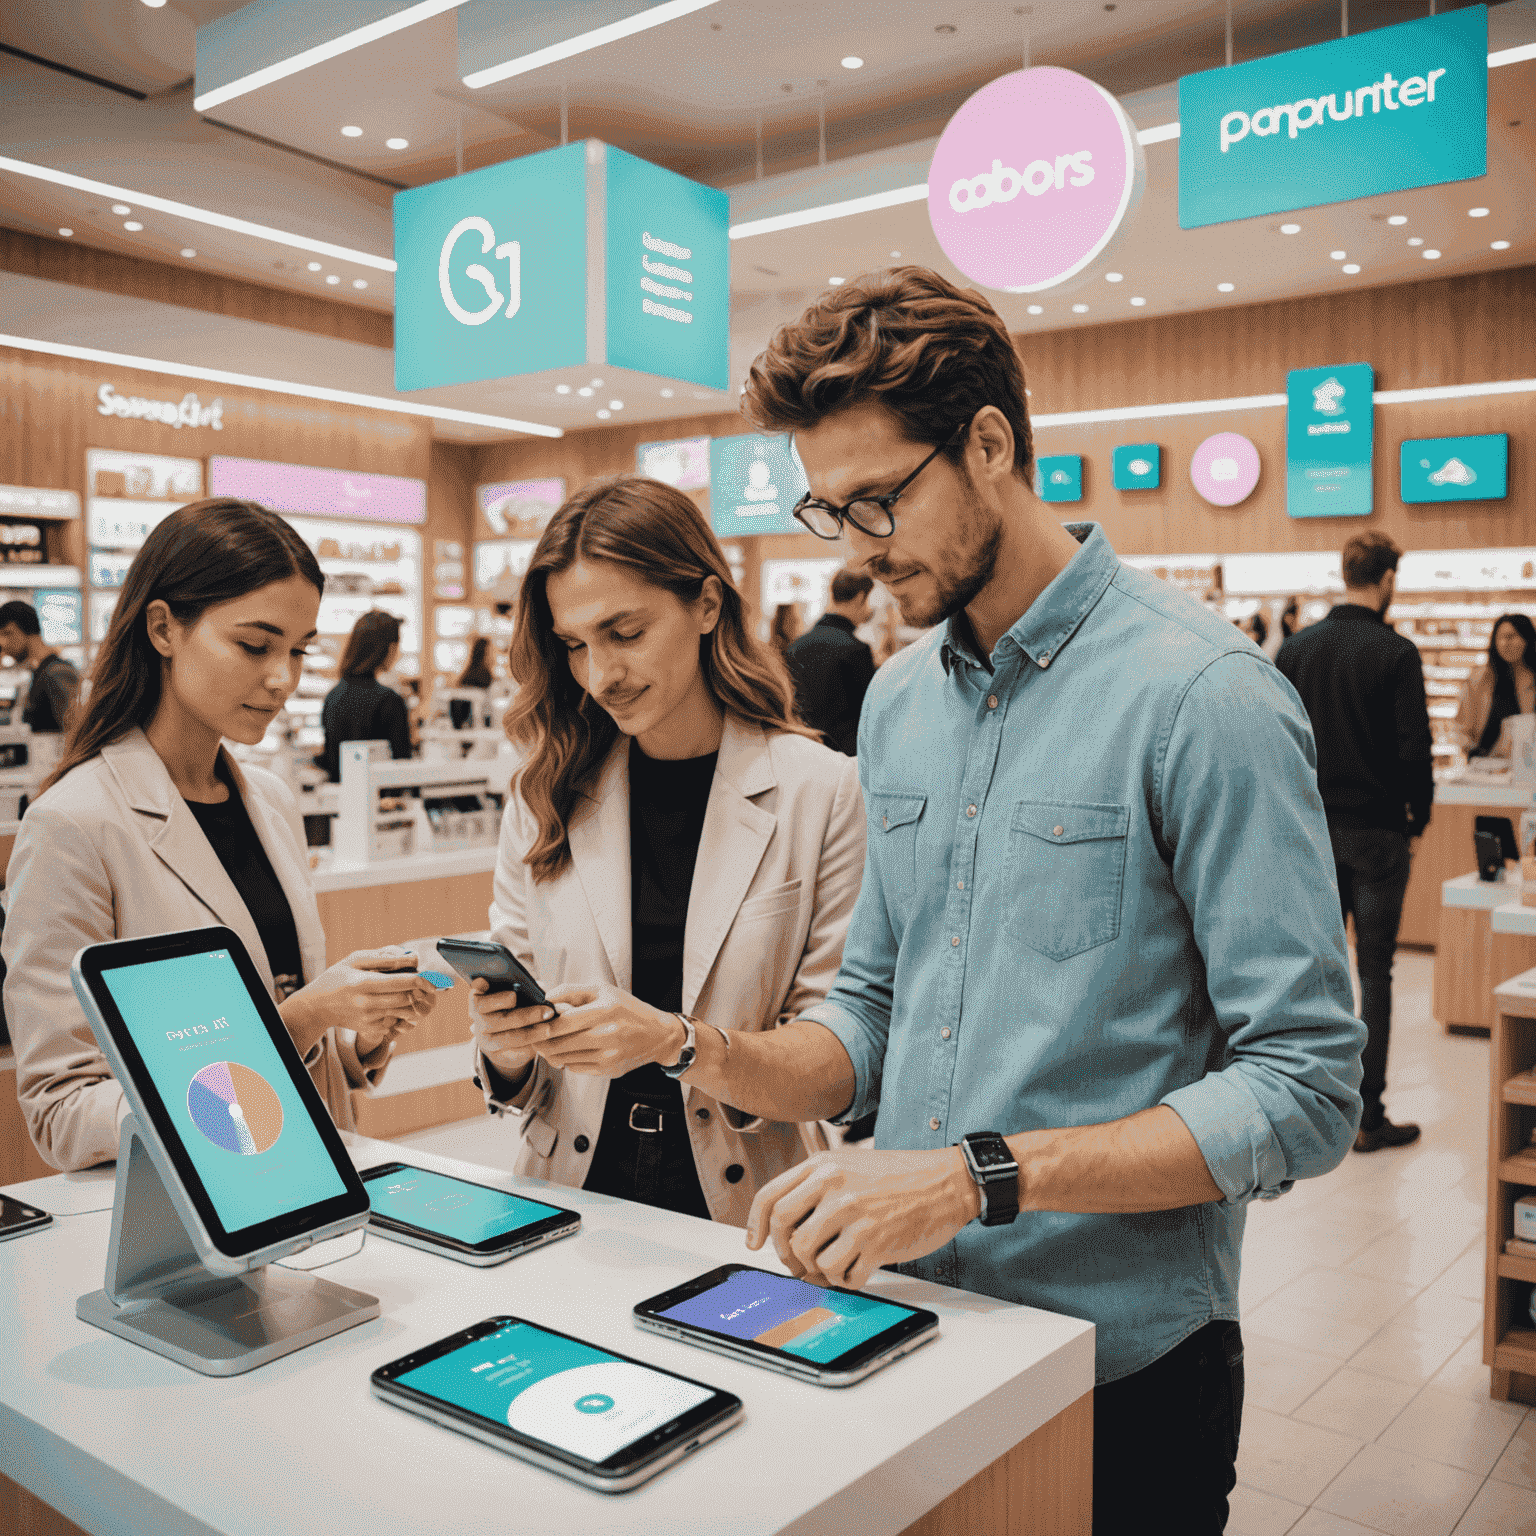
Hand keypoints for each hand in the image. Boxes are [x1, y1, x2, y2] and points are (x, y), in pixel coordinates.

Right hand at [281, 948, 438, 1058]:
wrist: (318, 1006)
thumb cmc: (339, 976)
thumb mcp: (356, 959)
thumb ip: (384, 958)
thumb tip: (413, 958)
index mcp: (362, 983)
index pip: (400, 983)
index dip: (420, 979)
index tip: (430, 975)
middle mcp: (366, 1004)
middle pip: (406, 998)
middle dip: (420, 991)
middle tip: (427, 983)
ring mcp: (369, 1019)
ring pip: (404, 1012)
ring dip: (414, 1002)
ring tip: (413, 992)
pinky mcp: (371, 1030)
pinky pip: (395, 1021)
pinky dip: (400, 1012)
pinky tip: (394, 1004)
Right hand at [467, 977, 560, 1084]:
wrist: (502, 1035)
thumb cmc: (510, 1006)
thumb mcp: (511, 994)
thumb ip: (521, 989)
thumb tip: (540, 986)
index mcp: (478, 1001)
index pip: (480, 1001)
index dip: (495, 999)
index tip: (513, 997)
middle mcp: (478, 1021)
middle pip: (499, 1020)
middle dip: (526, 1016)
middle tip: (548, 1011)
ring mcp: (485, 1040)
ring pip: (509, 1038)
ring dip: (532, 1033)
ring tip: (549, 1028)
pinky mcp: (497, 1055)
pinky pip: (515, 1052)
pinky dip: (531, 1046)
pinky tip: (545, 1040)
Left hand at [478, 982, 684, 1079]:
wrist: (657, 1035)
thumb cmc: (628, 1008)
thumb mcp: (602, 990)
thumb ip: (570, 991)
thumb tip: (543, 996)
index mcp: (603, 1012)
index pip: (559, 1023)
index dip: (538, 1024)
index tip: (528, 1021)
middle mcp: (605, 1036)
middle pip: (556, 1043)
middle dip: (539, 1039)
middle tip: (530, 1033)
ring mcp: (606, 1056)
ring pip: (562, 1058)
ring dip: (548, 1050)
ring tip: (546, 1040)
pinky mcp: (606, 1070)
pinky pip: (574, 1067)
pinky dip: (564, 1059)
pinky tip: (566, 1049)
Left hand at [745, 1148, 982, 1289]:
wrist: (946, 1182)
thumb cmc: (900, 1175)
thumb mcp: (850, 1163)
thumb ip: (816, 1185)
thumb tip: (784, 1224)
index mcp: (824, 1165)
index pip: (771, 1197)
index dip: (755, 1225)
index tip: (754, 1243)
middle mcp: (834, 1187)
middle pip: (784, 1231)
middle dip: (786, 1254)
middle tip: (797, 1262)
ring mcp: (854, 1215)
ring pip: (810, 1257)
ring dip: (817, 1270)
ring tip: (833, 1264)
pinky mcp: (875, 1242)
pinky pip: (842, 1275)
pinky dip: (845, 1279)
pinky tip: (857, 1268)